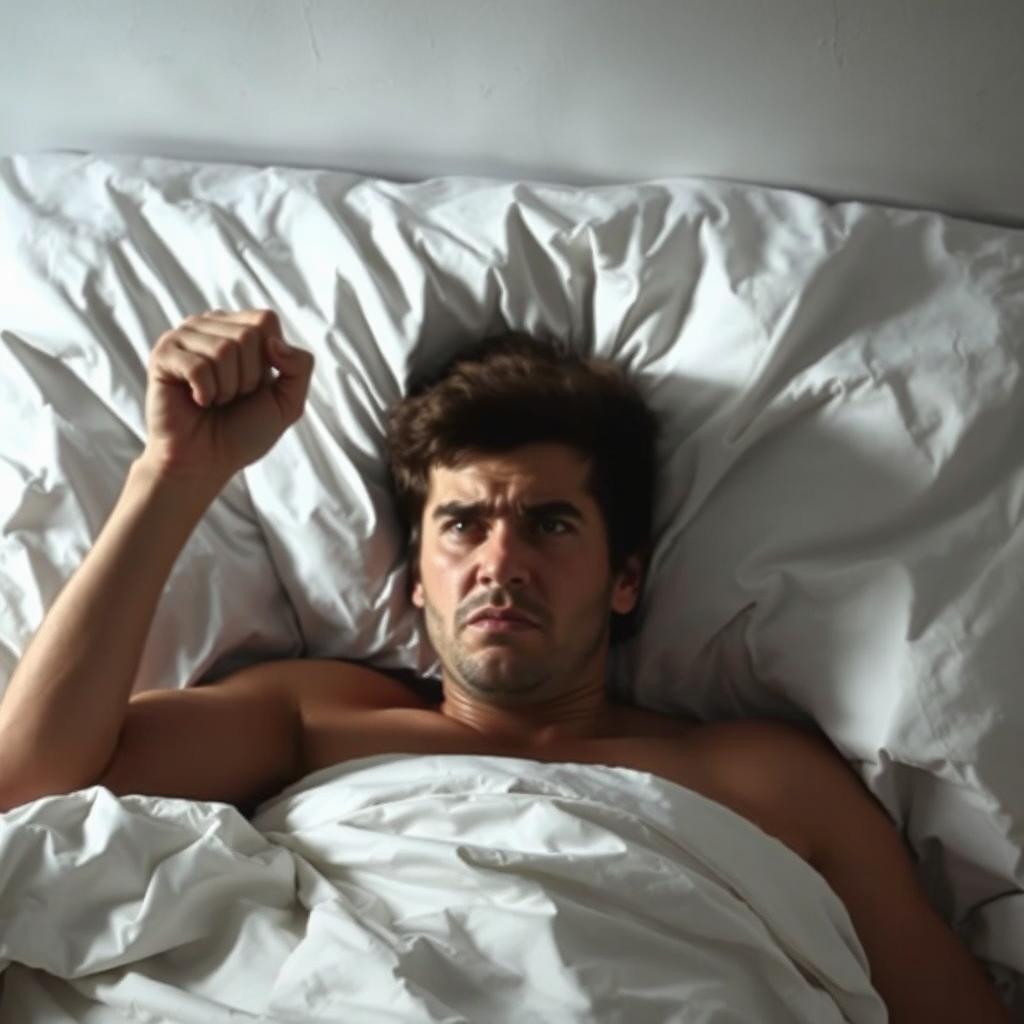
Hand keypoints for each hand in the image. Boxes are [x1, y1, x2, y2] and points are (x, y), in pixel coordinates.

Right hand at [141, 309, 313, 480]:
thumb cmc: (243, 431)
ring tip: (214, 399)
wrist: (206, 461)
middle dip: (249, 378)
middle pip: (248, 335)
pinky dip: (205, 392)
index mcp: (238, 328)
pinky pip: (198, 367)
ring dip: (227, 388)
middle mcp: (209, 324)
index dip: (270, 360)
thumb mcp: (288, 401)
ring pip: (224, 349)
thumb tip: (273, 342)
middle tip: (231, 397)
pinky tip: (197, 401)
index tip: (255, 385)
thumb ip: (300, 367)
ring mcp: (182, 336)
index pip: (266, 320)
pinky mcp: (162, 355)